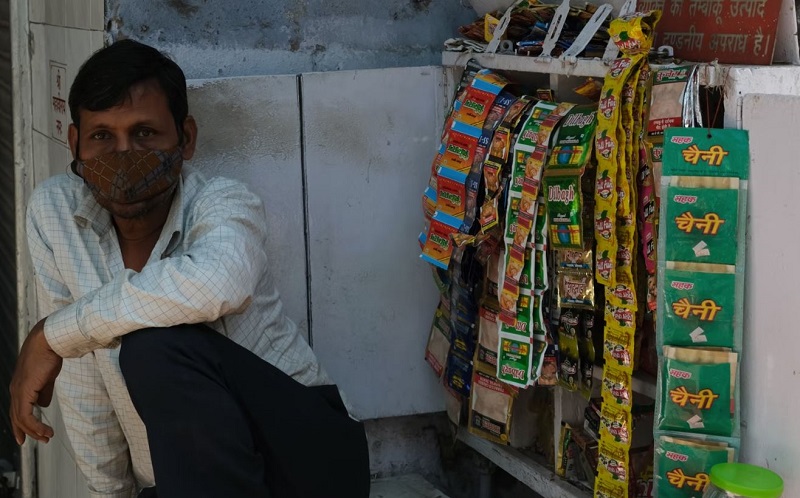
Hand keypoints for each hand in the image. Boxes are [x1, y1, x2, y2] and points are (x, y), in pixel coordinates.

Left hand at [9, 318, 62, 444]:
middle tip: (41, 440)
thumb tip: (43, 404)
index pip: (17, 410)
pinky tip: (45, 430)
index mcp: (20, 386)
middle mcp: (15, 390)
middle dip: (27, 431)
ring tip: (48, 436)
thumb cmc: (48, 355)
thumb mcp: (47, 376)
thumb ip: (44, 391)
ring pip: (21, 419)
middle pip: (17, 417)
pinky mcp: (24, 392)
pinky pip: (27, 416)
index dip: (21, 425)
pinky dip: (36, 426)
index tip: (27, 436)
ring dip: (35, 431)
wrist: (47, 342)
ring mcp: (18, 391)